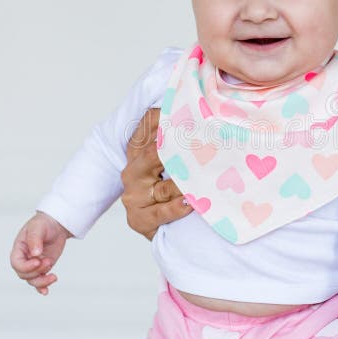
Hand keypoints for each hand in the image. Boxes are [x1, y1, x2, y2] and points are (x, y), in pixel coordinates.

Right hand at [9, 211, 70, 294]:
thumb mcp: (38, 227)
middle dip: (37, 272)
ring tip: (53, 276)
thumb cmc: (43, 223)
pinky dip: (42, 287)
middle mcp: (25, 259)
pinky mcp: (43, 267)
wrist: (56, 224)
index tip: (38, 261)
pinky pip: (39, 281)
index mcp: (19, 249)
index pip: (16, 263)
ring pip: (32, 280)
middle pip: (24, 274)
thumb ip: (35, 239)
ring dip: (42, 281)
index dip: (26, 266)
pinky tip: (46, 292)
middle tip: (48, 261)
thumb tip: (35, 253)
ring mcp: (34, 264)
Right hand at [121, 108, 191, 239]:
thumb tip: (204, 111)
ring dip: (185, 183)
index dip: (167, 116)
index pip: (148, 124)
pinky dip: (176, 208)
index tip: (191, 111)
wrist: (161, 226)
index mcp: (138, 150)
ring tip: (203, 180)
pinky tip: (191, 203)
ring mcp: (134, 195)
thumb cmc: (170, 187)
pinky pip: (160, 212)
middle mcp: (133, 170)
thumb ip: (179, 137)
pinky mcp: (139, 218)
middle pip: (153, 153)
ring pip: (162, 186)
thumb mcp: (172, 158)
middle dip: (177, 148)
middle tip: (202, 142)